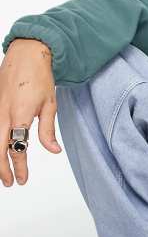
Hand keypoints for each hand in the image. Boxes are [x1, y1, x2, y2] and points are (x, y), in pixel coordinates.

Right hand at [0, 38, 61, 186]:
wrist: (26, 54)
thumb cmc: (40, 77)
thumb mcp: (50, 105)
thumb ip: (48, 131)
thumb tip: (53, 151)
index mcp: (19, 116)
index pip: (16, 149)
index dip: (20, 167)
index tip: (22, 179)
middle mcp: (2, 114)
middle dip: (2, 169)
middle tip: (9, 182)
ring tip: (1, 172)